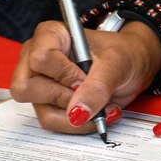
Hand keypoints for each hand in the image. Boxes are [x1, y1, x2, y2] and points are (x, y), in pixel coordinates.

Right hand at [10, 20, 160, 132]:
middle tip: (88, 91)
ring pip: (43, 112)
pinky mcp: (48, 105)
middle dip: (65, 97)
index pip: (40, 59)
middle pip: (27, 88)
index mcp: (50, 36)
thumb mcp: (117, 63)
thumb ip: (97, 86)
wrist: (134, 68)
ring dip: (77, 116)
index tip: (85, 77)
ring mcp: (40, 84)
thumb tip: (77, 113)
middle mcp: (37, 59)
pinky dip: (78, 124)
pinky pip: (54, 123)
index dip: (64, 74)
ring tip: (100, 105)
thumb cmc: (123, 54)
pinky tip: (95, 112)